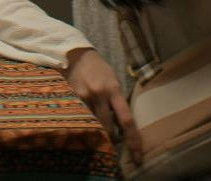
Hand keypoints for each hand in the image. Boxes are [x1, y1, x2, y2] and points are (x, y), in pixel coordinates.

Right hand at [63, 47, 143, 164]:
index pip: (127, 120)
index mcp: (114, 90)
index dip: (133, 140)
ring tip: (99, 127)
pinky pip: (81, 117)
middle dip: (112, 138)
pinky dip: (85, 120)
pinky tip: (84, 117)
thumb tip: (122, 125)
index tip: (137, 156)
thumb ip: (117, 101)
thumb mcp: (114, 81)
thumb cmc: (100, 69)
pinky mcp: (72, 97)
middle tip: (115, 141)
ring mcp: (84, 96)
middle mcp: (100, 94)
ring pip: (93, 124)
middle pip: (108, 127)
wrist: (76, 55)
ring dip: (98, 130)